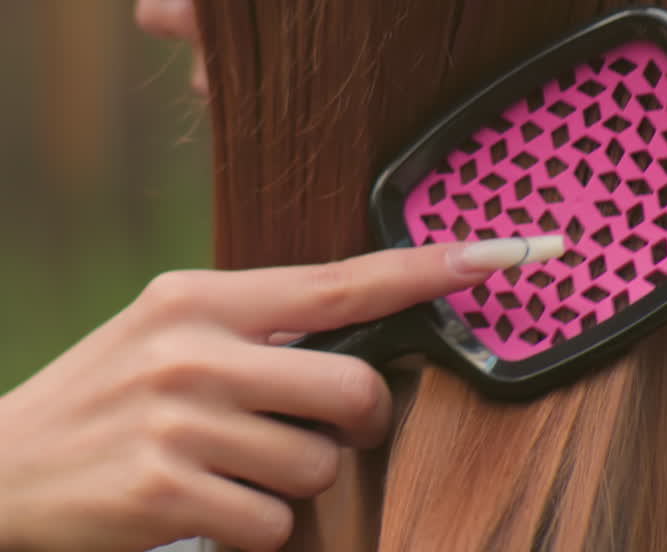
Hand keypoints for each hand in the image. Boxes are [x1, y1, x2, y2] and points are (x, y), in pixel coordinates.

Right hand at [0, 242, 532, 551]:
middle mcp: (194, 348)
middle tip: (314, 427)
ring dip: (290, 482)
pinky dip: (252, 528)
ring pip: (317, 466)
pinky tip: (201, 506)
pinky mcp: (165, 494)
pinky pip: (271, 524)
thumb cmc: (109, 396)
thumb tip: (361, 344)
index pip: (340, 281)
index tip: (504, 254)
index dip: (429, 269)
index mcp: (202, 296)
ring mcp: (179, 420)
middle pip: (352, 390)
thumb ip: (258, 328)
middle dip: (357, 422)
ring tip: (226, 467)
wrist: (7, 468)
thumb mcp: (170, 331)